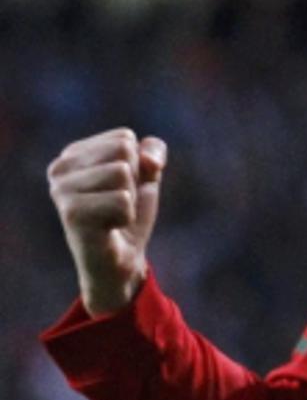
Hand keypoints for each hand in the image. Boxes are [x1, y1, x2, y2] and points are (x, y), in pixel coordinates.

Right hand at [47, 128, 167, 316]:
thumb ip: (153, 153)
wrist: (121, 261)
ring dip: (129, 201)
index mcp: (73, 154)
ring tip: (112, 217)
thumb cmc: (128, 217)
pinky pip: (122, 201)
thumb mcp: (146, 178)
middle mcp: (60, 167)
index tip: (122, 190)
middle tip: (118, 206)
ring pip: (122, 174)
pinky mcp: (72, 212)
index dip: (138, 167)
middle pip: (124, 152)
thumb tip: (149, 159)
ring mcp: (61, 189)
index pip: (125, 138)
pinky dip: (126, 217)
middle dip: (134, 182)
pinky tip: (109, 228)